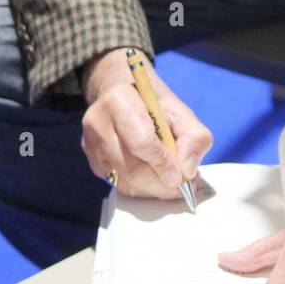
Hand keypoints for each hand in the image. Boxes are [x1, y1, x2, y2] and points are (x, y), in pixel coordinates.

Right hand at [79, 47, 212, 198]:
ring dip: (152, 188)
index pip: (141, 142)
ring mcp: (91, 143)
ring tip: (171, 182)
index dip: (163, 163)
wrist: (125, 94)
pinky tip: (154, 179)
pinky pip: (119, 184)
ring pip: (125, 180)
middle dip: (160, 182)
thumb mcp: (182, 112)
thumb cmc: (154, 103)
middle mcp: (98, 122)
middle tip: (181, 187)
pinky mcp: (92, 161)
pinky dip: (141, 188)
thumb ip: (194, 137)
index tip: (181, 176)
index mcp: (119, 99)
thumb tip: (187, 169)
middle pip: (131, 167)